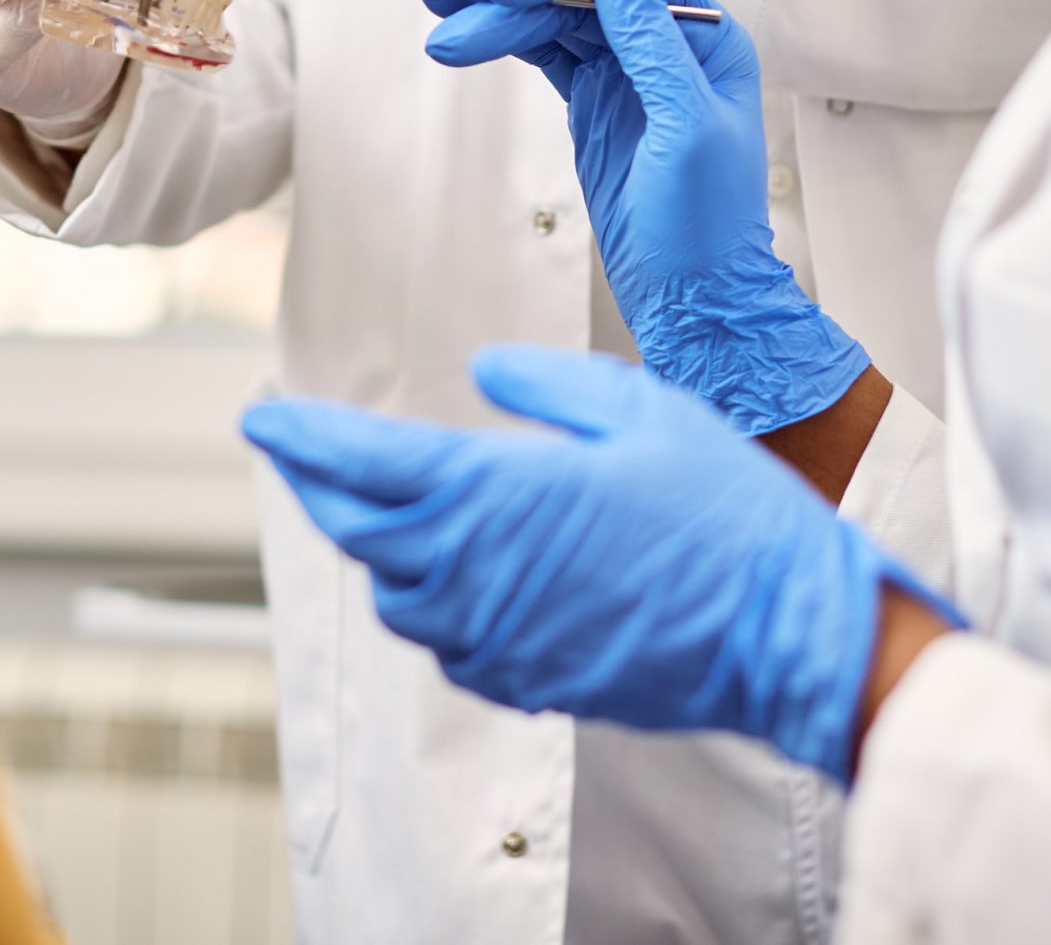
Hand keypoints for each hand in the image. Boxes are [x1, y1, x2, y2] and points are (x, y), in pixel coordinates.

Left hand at [242, 347, 952, 780]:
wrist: (787, 636)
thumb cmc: (726, 516)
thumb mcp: (641, 410)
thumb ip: (548, 384)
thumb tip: (485, 371)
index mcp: (497, 495)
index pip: (366, 463)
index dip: (305, 440)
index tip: (263, 419)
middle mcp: (477, 573)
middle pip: (359, 530)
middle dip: (316, 484)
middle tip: (291, 450)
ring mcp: (497, 637)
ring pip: (397, 592)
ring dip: (373, 546)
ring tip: (368, 505)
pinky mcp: (526, 680)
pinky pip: (447, 641)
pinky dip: (431, 601)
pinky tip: (449, 574)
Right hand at [424, 0, 865, 434]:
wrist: (694, 299)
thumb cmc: (708, 225)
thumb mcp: (686, 128)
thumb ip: (653, 44)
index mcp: (706, 40)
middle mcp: (667, 44)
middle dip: (514, 2)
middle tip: (452, 16)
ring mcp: (627, 71)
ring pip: (554, 22)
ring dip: (497, 22)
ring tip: (441, 33)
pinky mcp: (594, 100)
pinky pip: (545, 54)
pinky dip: (506, 43)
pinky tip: (466, 37)